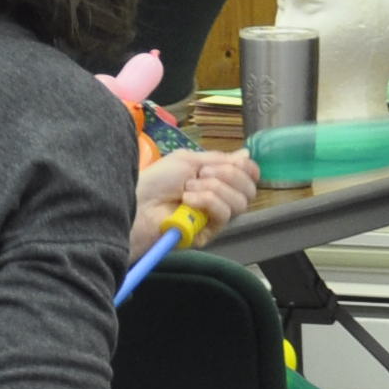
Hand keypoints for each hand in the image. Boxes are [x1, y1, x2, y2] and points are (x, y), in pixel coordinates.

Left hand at [134, 148, 257, 250]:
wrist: (138, 202)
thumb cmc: (156, 180)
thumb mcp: (187, 160)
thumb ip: (218, 158)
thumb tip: (246, 154)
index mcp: (216, 180)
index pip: (248, 177)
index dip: (247, 169)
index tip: (237, 163)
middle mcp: (220, 199)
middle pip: (249, 190)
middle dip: (228, 175)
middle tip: (201, 174)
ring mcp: (215, 218)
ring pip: (240, 203)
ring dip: (214, 189)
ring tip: (188, 189)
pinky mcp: (208, 233)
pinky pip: (224, 215)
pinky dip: (207, 201)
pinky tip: (187, 200)